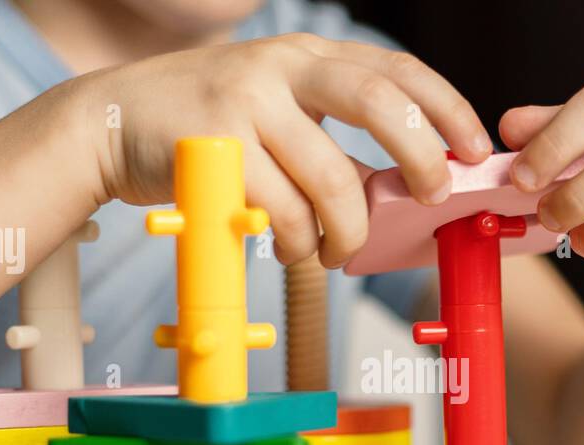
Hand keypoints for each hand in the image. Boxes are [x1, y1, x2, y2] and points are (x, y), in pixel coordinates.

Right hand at [73, 33, 492, 267]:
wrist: (109, 122)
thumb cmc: (203, 125)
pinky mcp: (213, 148)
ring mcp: (244, 103)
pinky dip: (295, 243)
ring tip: (335, 251)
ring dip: (346, 231)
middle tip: (429, 197)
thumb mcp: (274, 110)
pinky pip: (280, 213)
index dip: (447, 109)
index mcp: (305, 54)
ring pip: (330, 180)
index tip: (475, 150)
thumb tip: (399, 189)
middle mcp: (279, 66)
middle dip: (419, 157)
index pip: (396, 69)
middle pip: (378, 103)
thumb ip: (330, 138)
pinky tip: (288, 249)